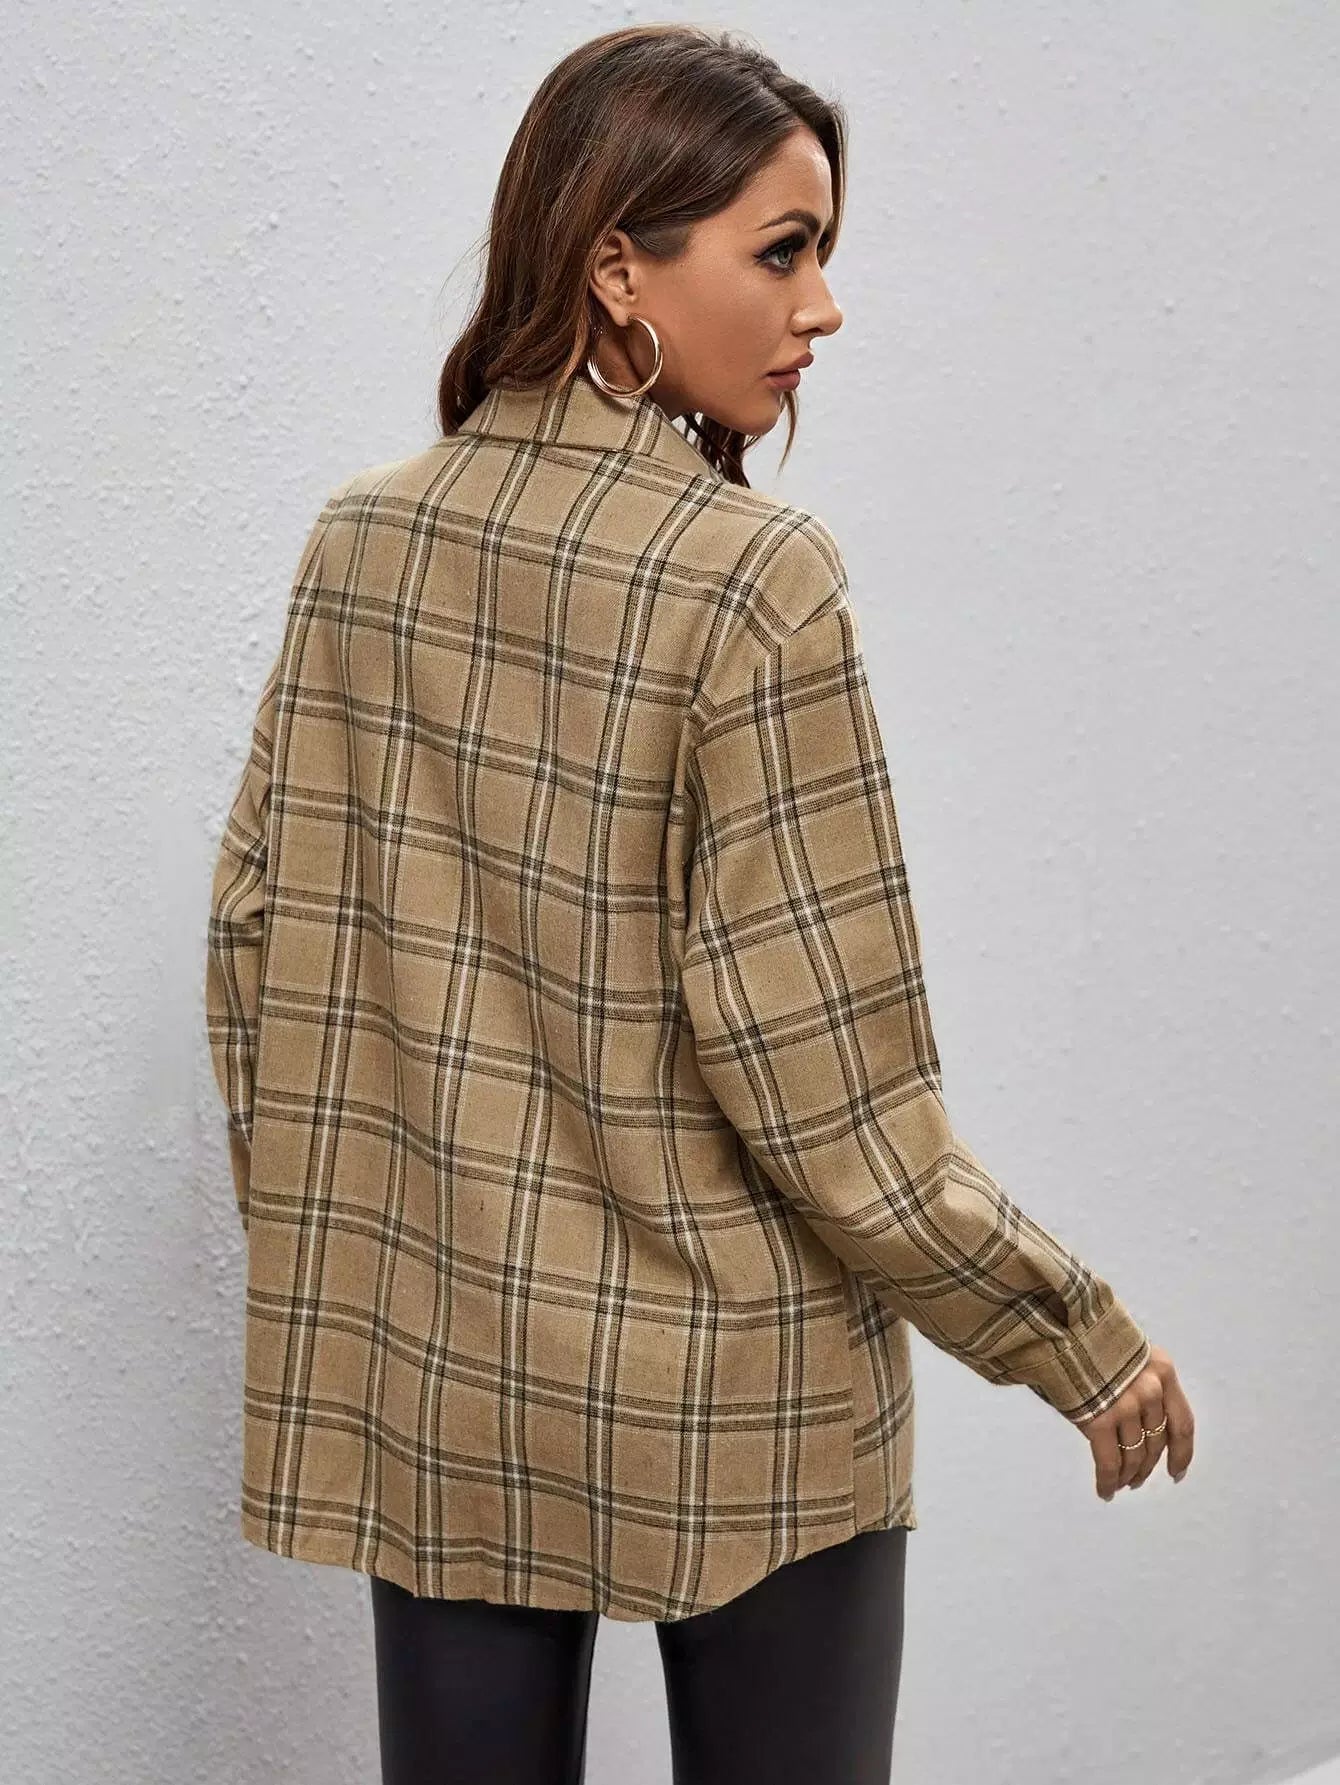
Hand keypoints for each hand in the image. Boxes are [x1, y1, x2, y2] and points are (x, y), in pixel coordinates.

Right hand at [1073, 1344, 1193, 1500]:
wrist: (1054, 1325)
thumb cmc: (1085, 1338)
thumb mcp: (1127, 1353)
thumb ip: (1141, 1383)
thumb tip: (1142, 1426)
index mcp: (1162, 1370)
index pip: (1182, 1423)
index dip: (1181, 1453)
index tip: (1177, 1472)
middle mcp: (1150, 1389)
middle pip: (1156, 1443)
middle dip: (1146, 1467)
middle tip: (1137, 1480)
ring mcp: (1126, 1405)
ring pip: (1133, 1456)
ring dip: (1127, 1476)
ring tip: (1120, 1485)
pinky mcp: (1099, 1420)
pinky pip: (1109, 1462)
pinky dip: (1108, 1481)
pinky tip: (1105, 1491)